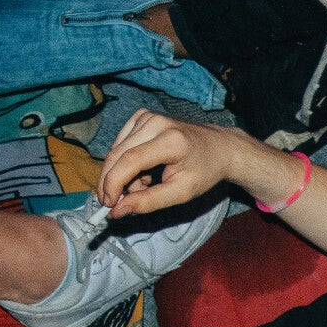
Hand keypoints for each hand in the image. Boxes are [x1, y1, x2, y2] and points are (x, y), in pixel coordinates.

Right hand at [97, 109, 248, 218]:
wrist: (219, 148)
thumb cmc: (204, 172)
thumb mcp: (181, 193)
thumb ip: (149, 202)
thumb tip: (117, 211)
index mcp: (171, 141)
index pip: (129, 161)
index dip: (113, 183)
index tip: (108, 205)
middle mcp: (156, 123)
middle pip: (117, 154)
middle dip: (113, 182)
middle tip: (118, 202)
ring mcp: (148, 116)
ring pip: (117, 151)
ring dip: (123, 174)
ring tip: (146, 185)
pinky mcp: (142, 116)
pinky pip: (122, 143)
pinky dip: (127, 162)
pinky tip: (146, 171)